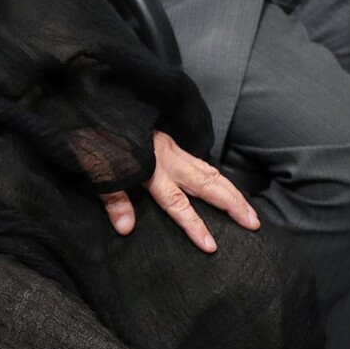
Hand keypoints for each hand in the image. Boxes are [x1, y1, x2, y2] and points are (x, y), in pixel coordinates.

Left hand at [100, 131, 259, 254]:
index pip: (177, 203)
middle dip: (232, 205)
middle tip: (253, 223)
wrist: (100, 103)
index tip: (211, 245)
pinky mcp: (170, 141)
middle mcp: (167, 158)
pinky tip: (225, 186)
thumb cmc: (96, 138)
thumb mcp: (98, 169)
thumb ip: (113, 198)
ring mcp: (171, 148)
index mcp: (150, 168)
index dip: (194, 225)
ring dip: (232, 191)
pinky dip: (218, 176)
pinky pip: (201, 162)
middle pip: (206, 184)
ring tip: (249, 210)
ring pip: (209, 171)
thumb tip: (125, 228)